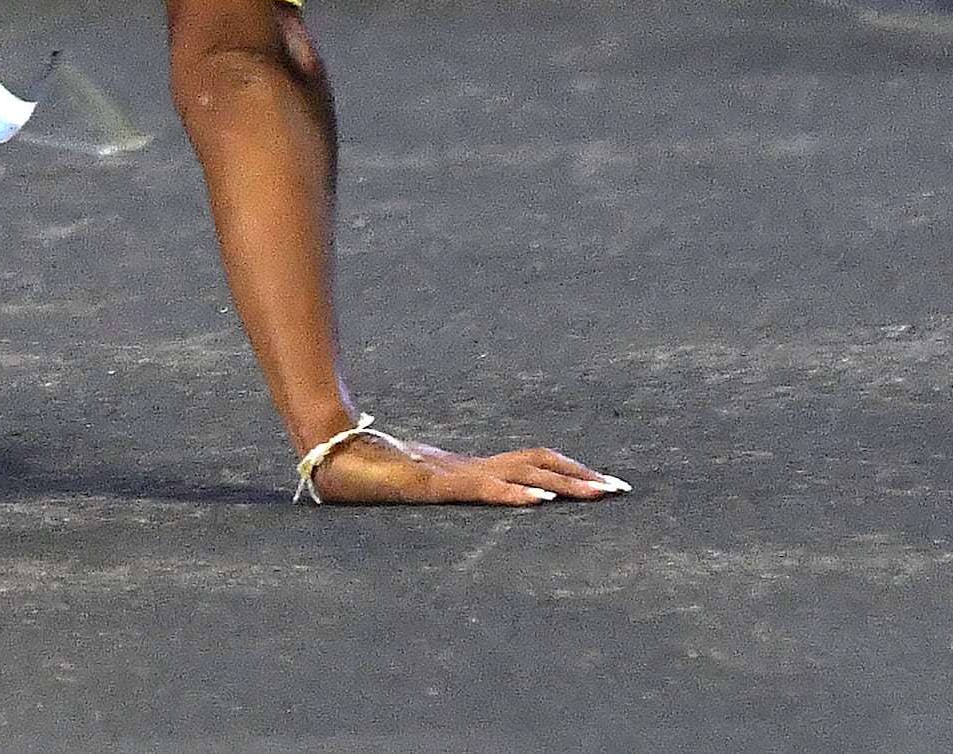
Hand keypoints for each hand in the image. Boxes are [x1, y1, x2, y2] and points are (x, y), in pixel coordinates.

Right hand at [307, 427, 628, 506]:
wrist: (331, 452)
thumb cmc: (367, 472)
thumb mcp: (414, 490)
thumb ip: (436, 490)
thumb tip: (449, 496)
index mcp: (469, 469)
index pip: (530, 461)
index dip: (567, 469)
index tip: (601, 483)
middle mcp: (469, 466)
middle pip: (539, 461)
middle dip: (582, 476)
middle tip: (621, 489)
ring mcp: (455, 473)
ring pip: (522, 471)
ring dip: (564, 483)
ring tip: (598, 493)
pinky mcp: (436, 485)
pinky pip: (483, 487)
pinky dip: (514, 491)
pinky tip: (540, 500)